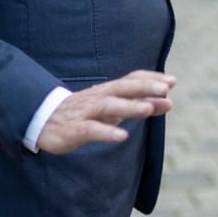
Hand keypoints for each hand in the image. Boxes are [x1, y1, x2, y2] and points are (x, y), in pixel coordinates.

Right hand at [37, 70, 175, 154]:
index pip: (131, 79)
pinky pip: (91, 130)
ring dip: (128, 107)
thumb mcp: (115, 110)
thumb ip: (140, 105)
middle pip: (122, 88)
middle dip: (143, 87)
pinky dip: (106, 132)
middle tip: (164, 88)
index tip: (171, 81)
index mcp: (108, 91)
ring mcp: (86, 112)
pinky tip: (122, 137)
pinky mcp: (75, 129)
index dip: (150, 79)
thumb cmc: (86, 114)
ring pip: (108, 106)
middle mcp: (99, 97)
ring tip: (147, 109)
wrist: (45, 121)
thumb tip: (169, 102)